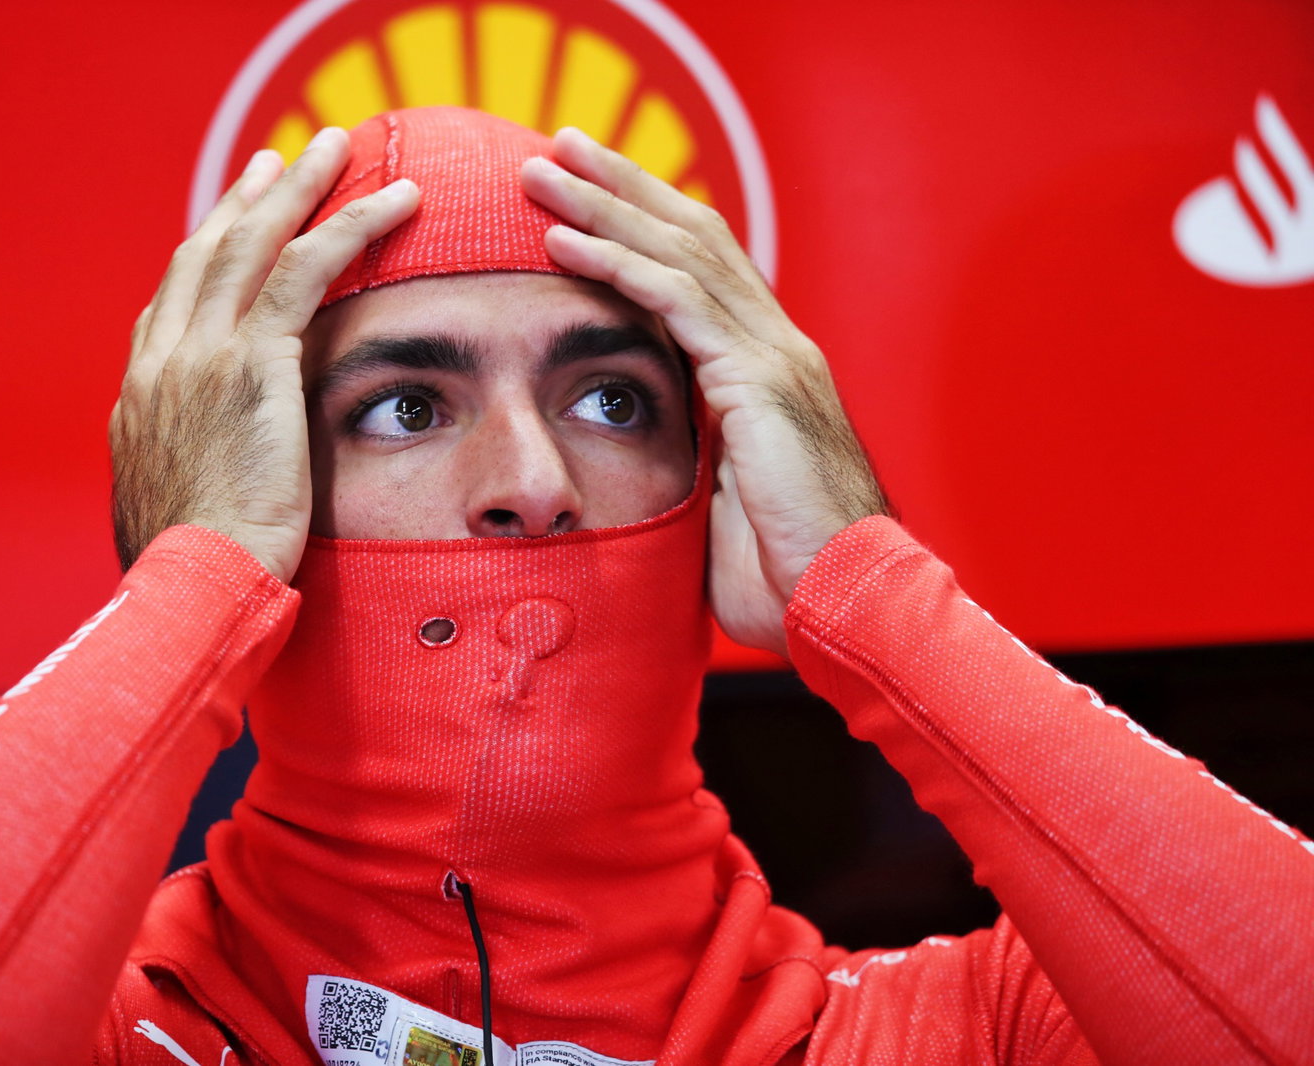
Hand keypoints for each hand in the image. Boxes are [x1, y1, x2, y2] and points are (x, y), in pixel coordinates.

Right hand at [111, 129, 419, 581]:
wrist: (192, 589)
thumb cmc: (191, 578)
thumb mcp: (171, 518)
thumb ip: (186, 479)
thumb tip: (198, 490)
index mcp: (140, 398)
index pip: (172, 305)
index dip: (204, 258)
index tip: (229, 227)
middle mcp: (162, 361)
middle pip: (205, 253)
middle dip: (244, 200)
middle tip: (279, 161)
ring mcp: (202, 353)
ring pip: (253, 242)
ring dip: (300, 187)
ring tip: (337, 146)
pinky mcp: (254, 362)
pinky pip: (307, 269)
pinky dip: (351, 225)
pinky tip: (394, 201)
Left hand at [520, 130, 887, 655]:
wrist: (844, 604)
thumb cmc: (781, 573)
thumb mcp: (720, 499)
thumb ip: (687, 455)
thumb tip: (632, 456)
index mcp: (765, 368)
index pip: (699, 268)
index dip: (642, 222)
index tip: (582, 195)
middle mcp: (775, 344)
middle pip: (690, 235)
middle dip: (620, 185)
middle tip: (558, 144)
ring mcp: (773, 356)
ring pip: (679, 251)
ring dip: (604, 205)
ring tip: (541, 169)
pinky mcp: (760, 381)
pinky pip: (678, 302)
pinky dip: (618, 264)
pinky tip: (565, 241)